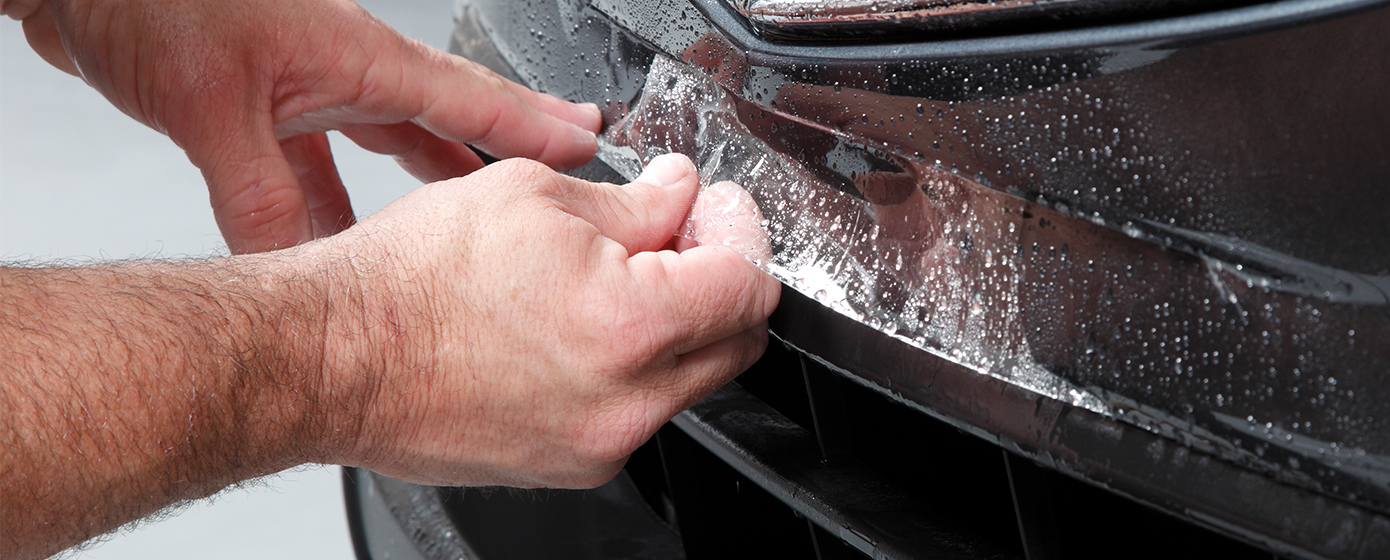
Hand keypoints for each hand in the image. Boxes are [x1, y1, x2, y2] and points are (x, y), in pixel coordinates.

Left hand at [3, 0, 600, 252]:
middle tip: (563, 169)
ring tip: (474, 218)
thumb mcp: (215, 108)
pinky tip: (342, 244)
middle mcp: (343, 71)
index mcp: (359, 58)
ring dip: (428, 183)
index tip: (588, 145)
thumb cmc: (154, 3)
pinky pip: (324, 169)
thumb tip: (307, 268)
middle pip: (447, 119)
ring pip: (390, 144)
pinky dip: (342, 209)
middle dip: (506, 147)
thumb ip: (267, 198)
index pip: (470, 98)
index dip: (534, 126)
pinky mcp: (265, 109)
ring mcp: (306, 89)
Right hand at [313, 154, 779, 486]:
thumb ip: (635, 199)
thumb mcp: (533, 197)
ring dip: (676, 323)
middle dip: (722, 277)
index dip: (741, 231)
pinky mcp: (572, 466)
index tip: (718, 209)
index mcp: (630, 326)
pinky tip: (578, 324)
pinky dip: (630, 366)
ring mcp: (600, 444)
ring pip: (689, 379)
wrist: (335, 359)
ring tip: (612, 275)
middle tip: (678, 233)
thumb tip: (680, 194)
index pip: (750, 285)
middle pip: (736, 341)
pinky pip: (636, 411)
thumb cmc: (410, 283)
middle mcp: (627, 402)